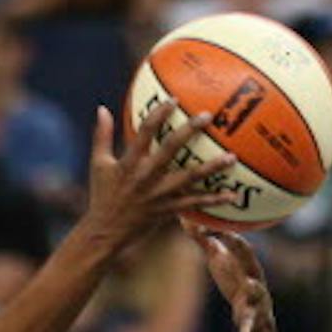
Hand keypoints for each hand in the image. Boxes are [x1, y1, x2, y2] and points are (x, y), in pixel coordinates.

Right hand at [84, 101, 238, 250]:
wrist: (106, 232)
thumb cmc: (102, 195)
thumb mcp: (98, 164)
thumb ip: (101, 135)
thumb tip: (102, 108)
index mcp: (129, 163)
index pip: (145, 132)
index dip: (159, 114)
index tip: (174, 100)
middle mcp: (146, 176)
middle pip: (172, 149)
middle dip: (190, 130)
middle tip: (208, 116)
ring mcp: (160, 194)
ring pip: (190, 178)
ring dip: (212, 168)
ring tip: (232, 157)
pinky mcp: (169, 209)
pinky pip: (195, 203)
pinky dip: (214, 200)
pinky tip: (233, 195)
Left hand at [183, 222, 273, 331]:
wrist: (252, 317)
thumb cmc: (235, 282)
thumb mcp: (220, 262)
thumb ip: (209, 244)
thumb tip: (190, 221)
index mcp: (246, 264)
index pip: (240, 246)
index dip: (228, 234)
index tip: (214, 222)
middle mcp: (255, 278)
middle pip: (251, 262)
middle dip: (243, 250)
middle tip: (232, 237)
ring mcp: (257, 298)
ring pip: (258, 291)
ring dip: (255, 287)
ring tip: (250, 284)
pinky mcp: (254, 318)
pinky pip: (251, 323)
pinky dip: (248, 328)